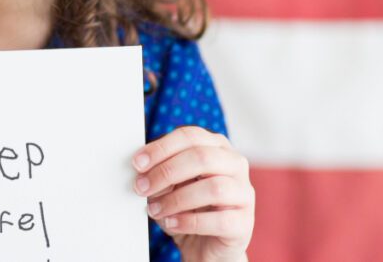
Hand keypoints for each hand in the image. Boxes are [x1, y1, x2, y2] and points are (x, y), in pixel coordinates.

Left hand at [132, 126, 254, 261]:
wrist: (206, 245)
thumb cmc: (188, 208)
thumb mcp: (170, 186)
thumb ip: (161, 173)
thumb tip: (144, 173)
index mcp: (216, 147)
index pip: (190, 136)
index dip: (161, 148)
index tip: (138, 163)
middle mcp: (235, 165)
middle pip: (202, 157)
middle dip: (166, 172)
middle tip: (142, 187)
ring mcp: (244, 194)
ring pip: (214, 188)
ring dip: (176, 199)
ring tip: (155, 210)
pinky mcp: (244, 223)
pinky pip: (219, 220)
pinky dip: (188, 222)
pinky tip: (171, 224)